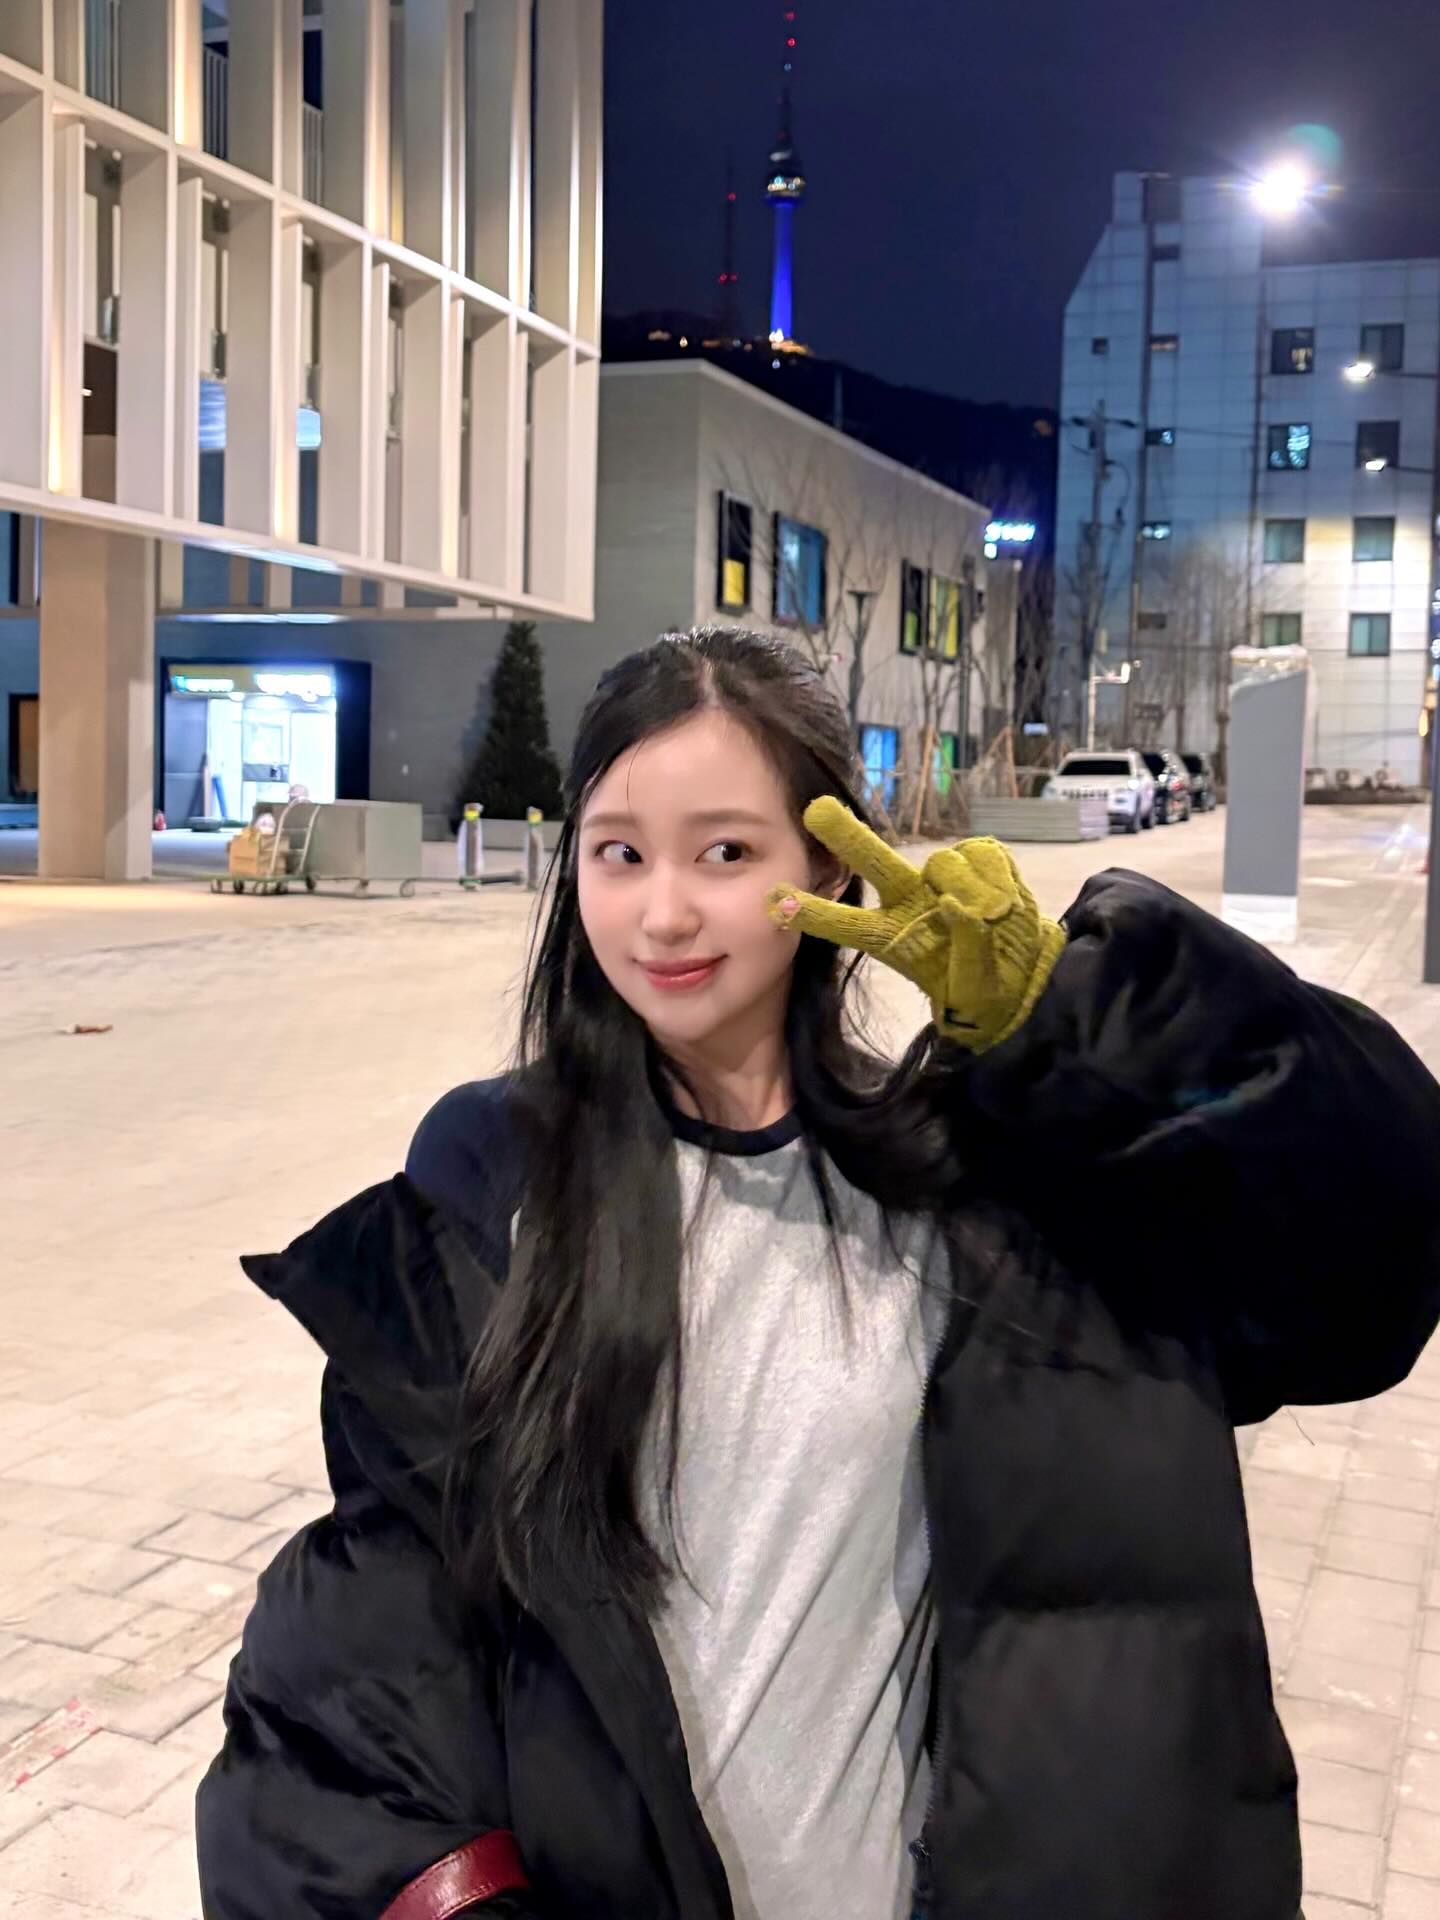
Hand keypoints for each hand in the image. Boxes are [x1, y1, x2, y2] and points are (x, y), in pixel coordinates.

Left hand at [766, 797, 1065, 1051]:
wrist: (1027, 974)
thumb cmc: (986, 987)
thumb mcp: (974, 986)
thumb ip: (968, 945)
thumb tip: (957, 903)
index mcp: (896, 937)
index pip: (849, 923)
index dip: (814, 913)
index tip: (777, 901)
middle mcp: (912, 900)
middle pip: (877, 864)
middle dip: (848, 837)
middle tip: (815, 810)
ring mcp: (944, 879)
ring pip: (945, 864)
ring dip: (971, 888)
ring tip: (993, 918)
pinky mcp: (980, 860)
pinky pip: (985, 857)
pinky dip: (999, 879)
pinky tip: (1005, 902)